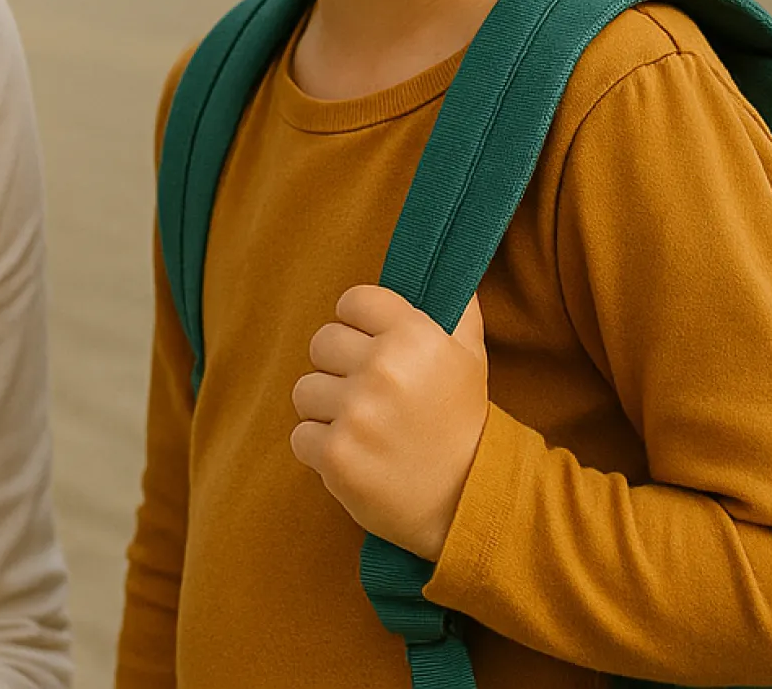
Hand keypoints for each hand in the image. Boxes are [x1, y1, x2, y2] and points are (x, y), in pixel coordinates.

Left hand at [290, 287, 488, 561]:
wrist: (468, 501)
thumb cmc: (465, 424)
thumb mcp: (471, 357)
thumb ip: (456, 308)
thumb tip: (442, 269)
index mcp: (413, 335)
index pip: (352, 301)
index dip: (358, 325)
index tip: (373, 348)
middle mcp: (382, 368)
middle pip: (321, 343)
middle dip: (339, 368)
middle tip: (368, 394)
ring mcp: (355, 413)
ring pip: (304, 390)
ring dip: (326, 409)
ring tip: (361, 428)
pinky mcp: (335, 455)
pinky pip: (300, 435)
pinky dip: (320, 448)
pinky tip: (354, 455)